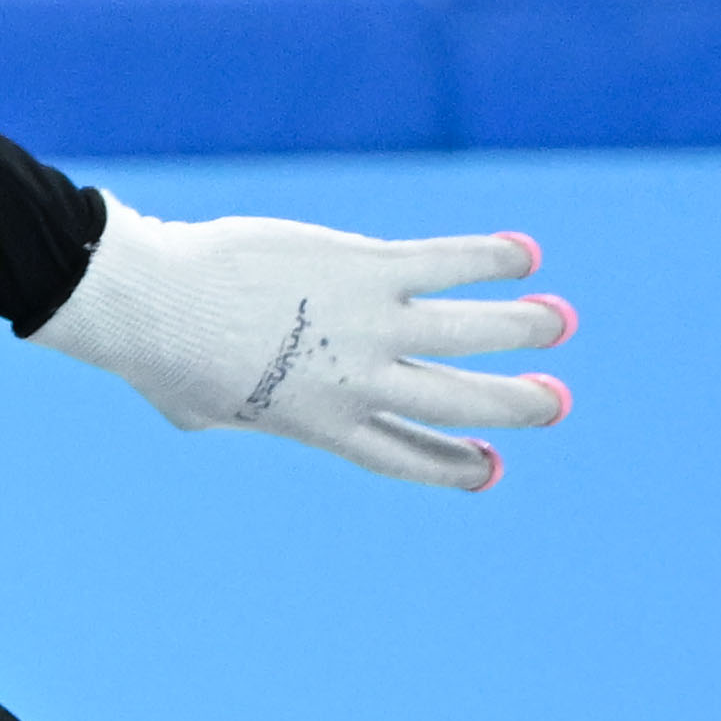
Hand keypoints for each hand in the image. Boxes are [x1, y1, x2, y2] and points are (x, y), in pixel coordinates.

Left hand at [34, 204, 576, 489]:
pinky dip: (489, 259)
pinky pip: (445, 263)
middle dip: (515, 405)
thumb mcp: (204, 410)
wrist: (159, 305)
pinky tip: (524, 253)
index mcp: (325, 426)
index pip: (405, 454)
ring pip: (469, 332)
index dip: (453, 465)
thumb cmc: (164, 358)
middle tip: (557, 403)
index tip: (491, 468)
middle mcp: (361, 383)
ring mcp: (370, 326)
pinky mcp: (367, 267)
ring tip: (562, 321)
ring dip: (523, 326)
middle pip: (456, 402)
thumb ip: (242, 407)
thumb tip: (232, 397)